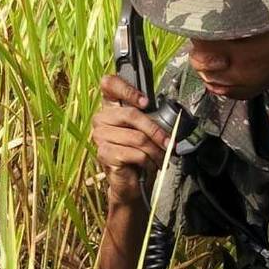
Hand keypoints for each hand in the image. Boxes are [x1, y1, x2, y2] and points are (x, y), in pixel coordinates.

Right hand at [92, 73, 169, 211]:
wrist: (132, 183)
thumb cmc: (139, 154)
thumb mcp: (145, 131)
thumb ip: (149, 118)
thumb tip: (167, 117)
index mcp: (110, 108)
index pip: (109, 85)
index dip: (127, 89)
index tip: (145, 102)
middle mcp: (101, 119)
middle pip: (130, 114)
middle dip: (155, 130)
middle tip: (168, 142)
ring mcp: (100, 136)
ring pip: (136, 137)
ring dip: (155, 150)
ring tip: (159, 157)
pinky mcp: (104, 153)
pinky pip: (135, 153)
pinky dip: (148, 160)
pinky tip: (148, 164)